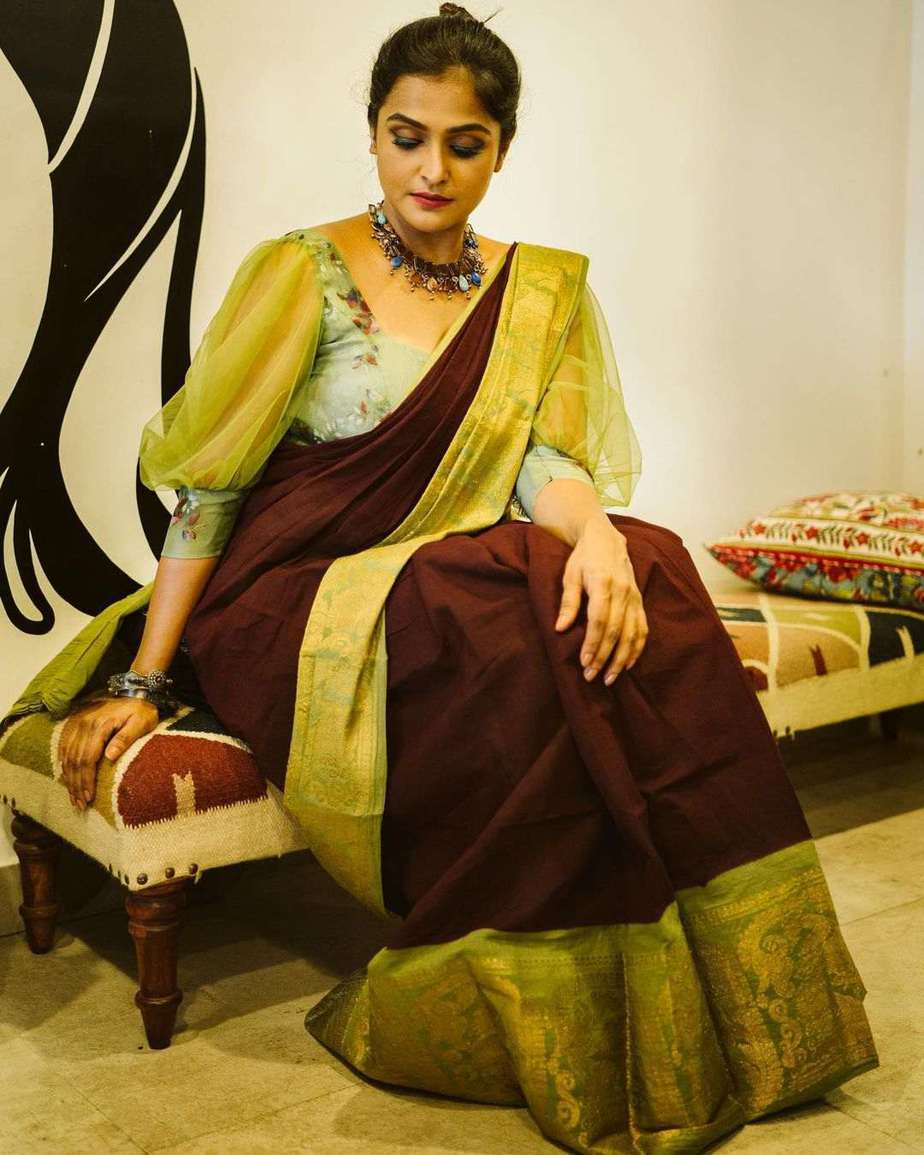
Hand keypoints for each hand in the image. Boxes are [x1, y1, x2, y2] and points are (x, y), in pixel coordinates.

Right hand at [58, 697, 159, 810]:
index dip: (86, 780)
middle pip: (74, 760)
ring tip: (73, 797)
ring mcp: (77, 722)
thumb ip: (125, 738)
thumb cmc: (141, 710)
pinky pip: (64, 746)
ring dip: (69, 778)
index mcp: (99, 725)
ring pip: (67, 755)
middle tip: (79, 804)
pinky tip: (67, 778)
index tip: (88, 798)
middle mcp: (83, 724)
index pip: (87, 758)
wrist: (135, 691)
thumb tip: (110, 757)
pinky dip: (64, 764)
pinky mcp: (74, 722)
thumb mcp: (141, 722)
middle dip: (76, 785)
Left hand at [555, 514, 647, 684]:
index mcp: (604, 584)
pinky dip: (637, 648)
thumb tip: (560, 628)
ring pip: (633, 634)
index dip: (593, 643)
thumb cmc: (584, 558)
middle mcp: (623, 592)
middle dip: (605, 657)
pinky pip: (642, 629)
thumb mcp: (570, 575)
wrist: (606, 539)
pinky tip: (628, 664)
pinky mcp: (639, 601)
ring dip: (622, 659)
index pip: (600, 620)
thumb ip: (568, 602)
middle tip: (592, 677)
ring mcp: (634, 598)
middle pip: (617, 631)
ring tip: (610, 678)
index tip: (584, 662)